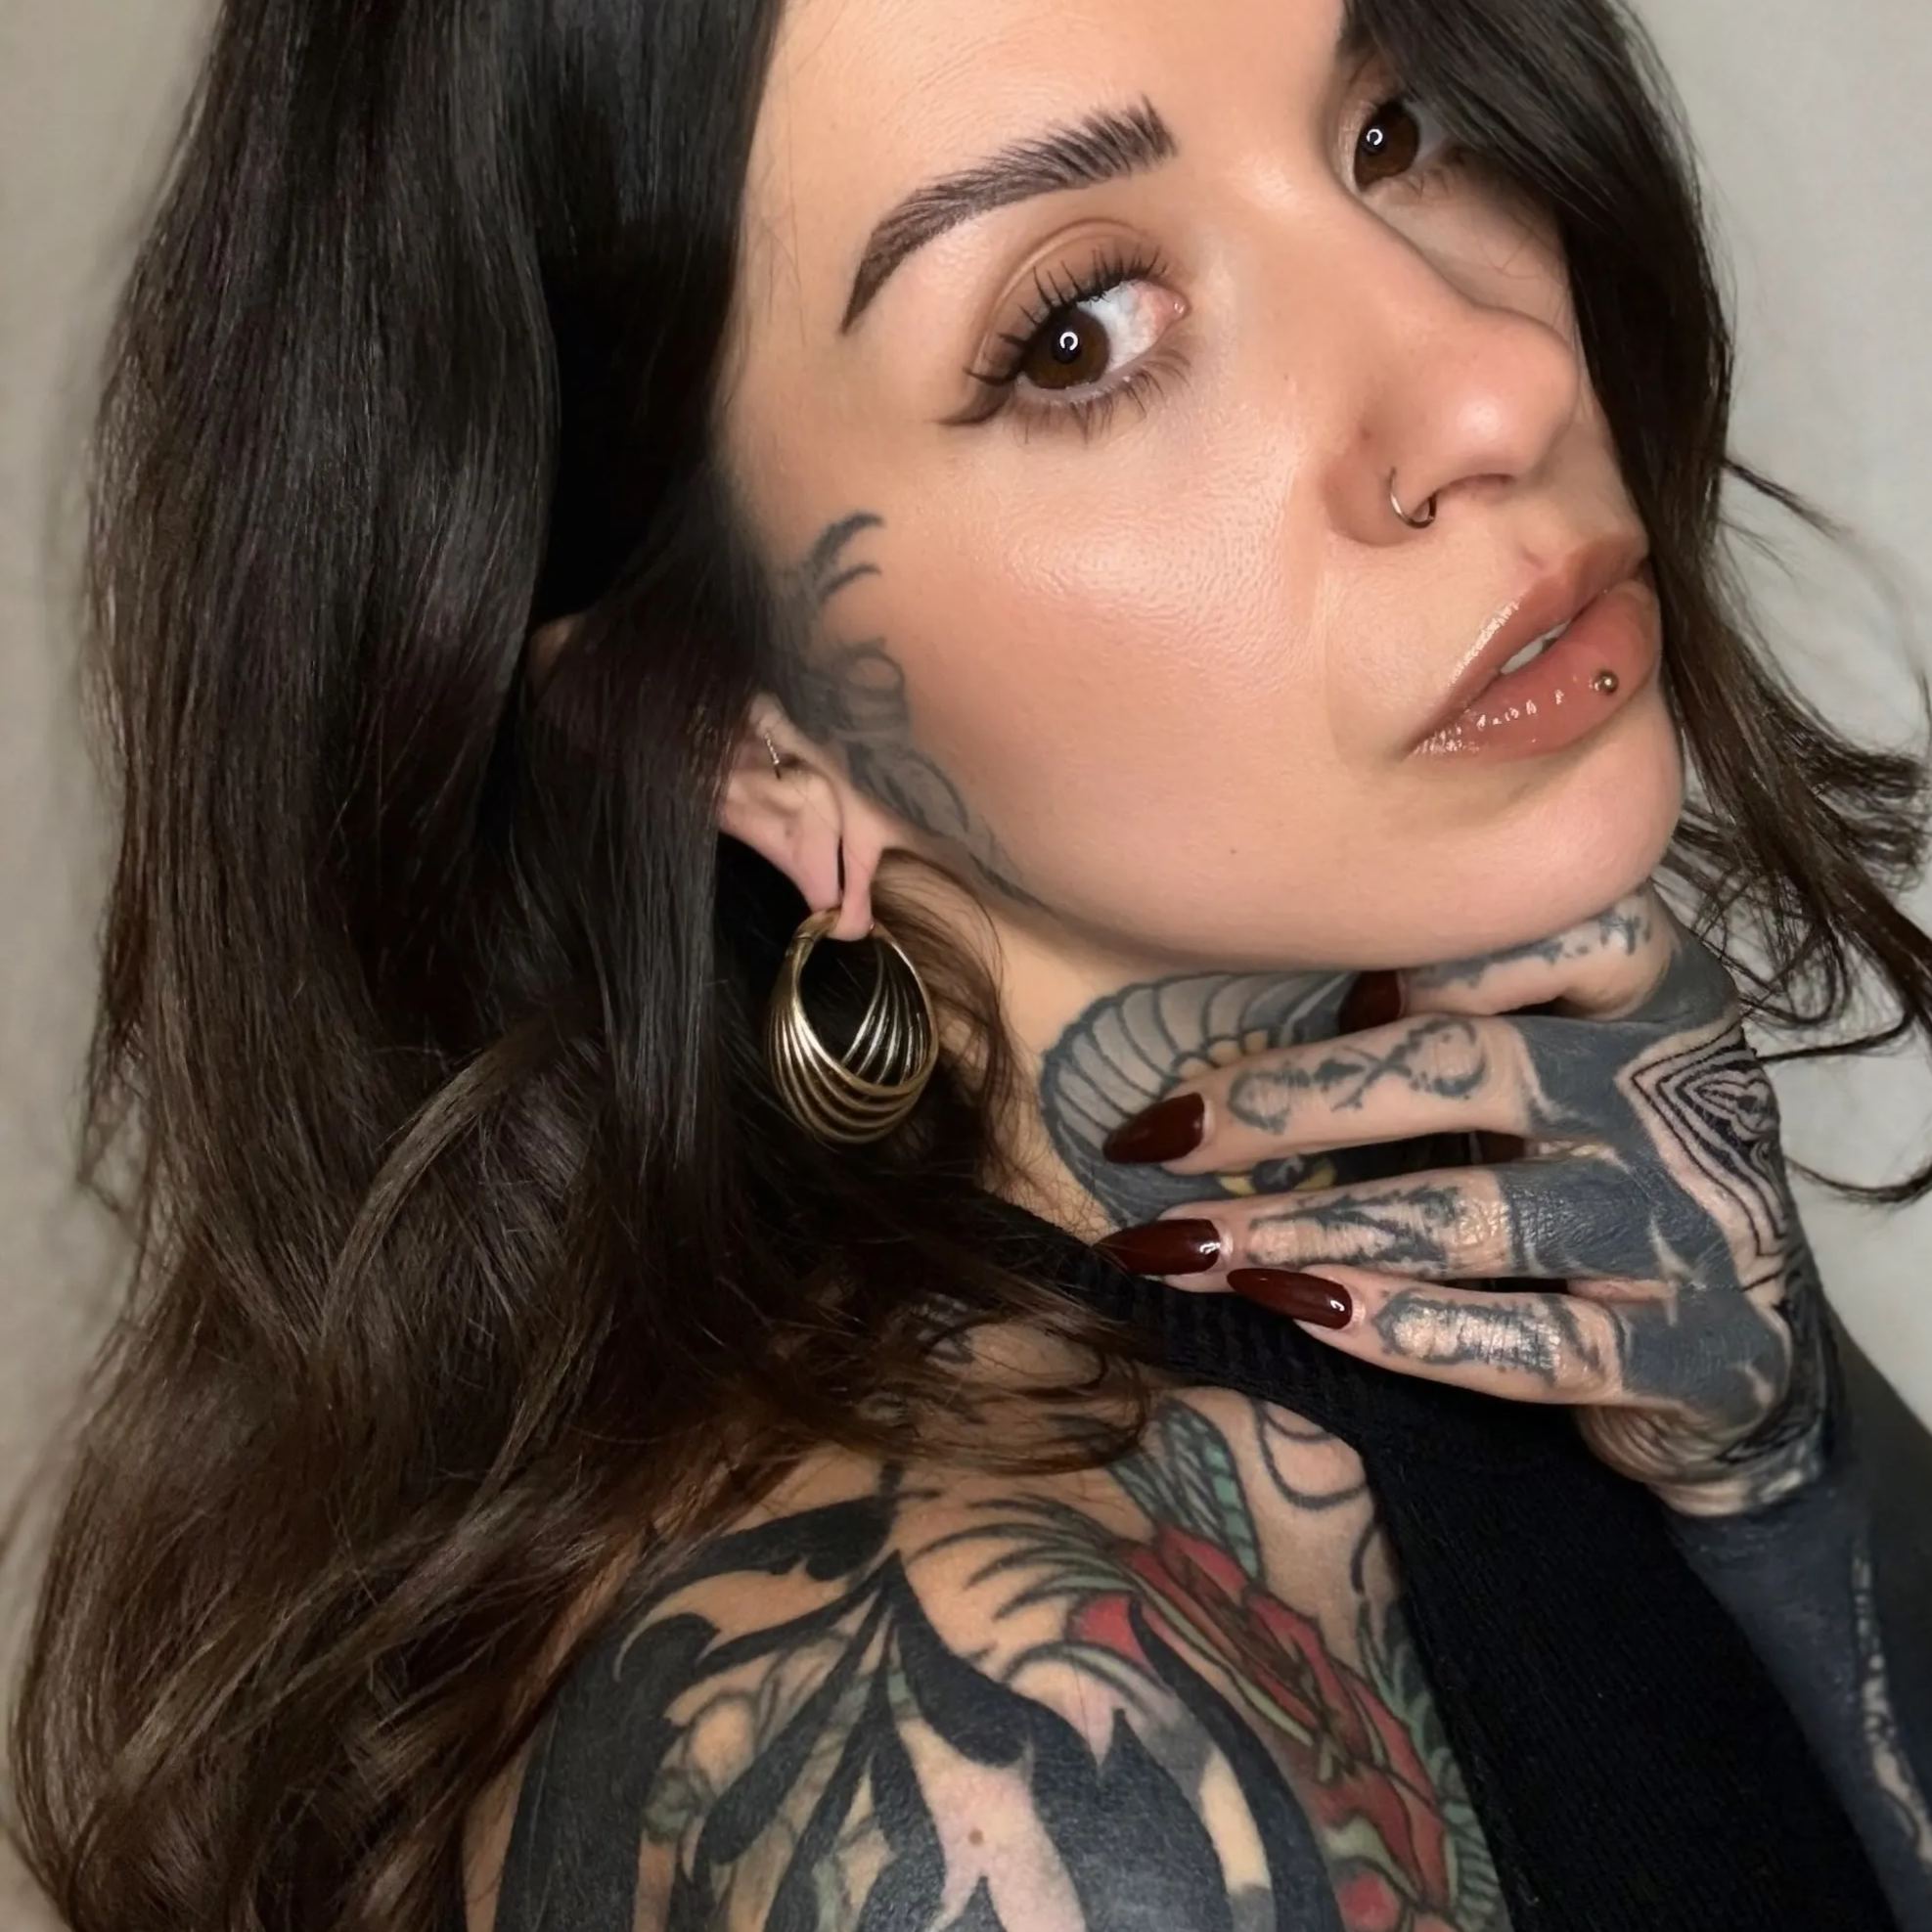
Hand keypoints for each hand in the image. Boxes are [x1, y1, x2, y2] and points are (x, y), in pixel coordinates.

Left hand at [1096, 883, 1833, 1519]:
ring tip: (1183, 1248)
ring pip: (1479, 1215)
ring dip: (1310, 1230)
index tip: (1288, 981)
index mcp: (1653, 991)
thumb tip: (1235, 993)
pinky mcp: (1689, 1354)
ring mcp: (1695, 1225)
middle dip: (1291, 1104)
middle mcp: (1683, 1092)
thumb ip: (1447, 1018)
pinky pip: (1525, 1343)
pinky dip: (1398, 1329)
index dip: (1415, 950)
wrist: (1737, 1362)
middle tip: (1155, 1138)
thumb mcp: (1549, 1068)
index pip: (1546, 924)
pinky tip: (1293, 1312)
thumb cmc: (1591, 1176)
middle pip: (1470, 1068)